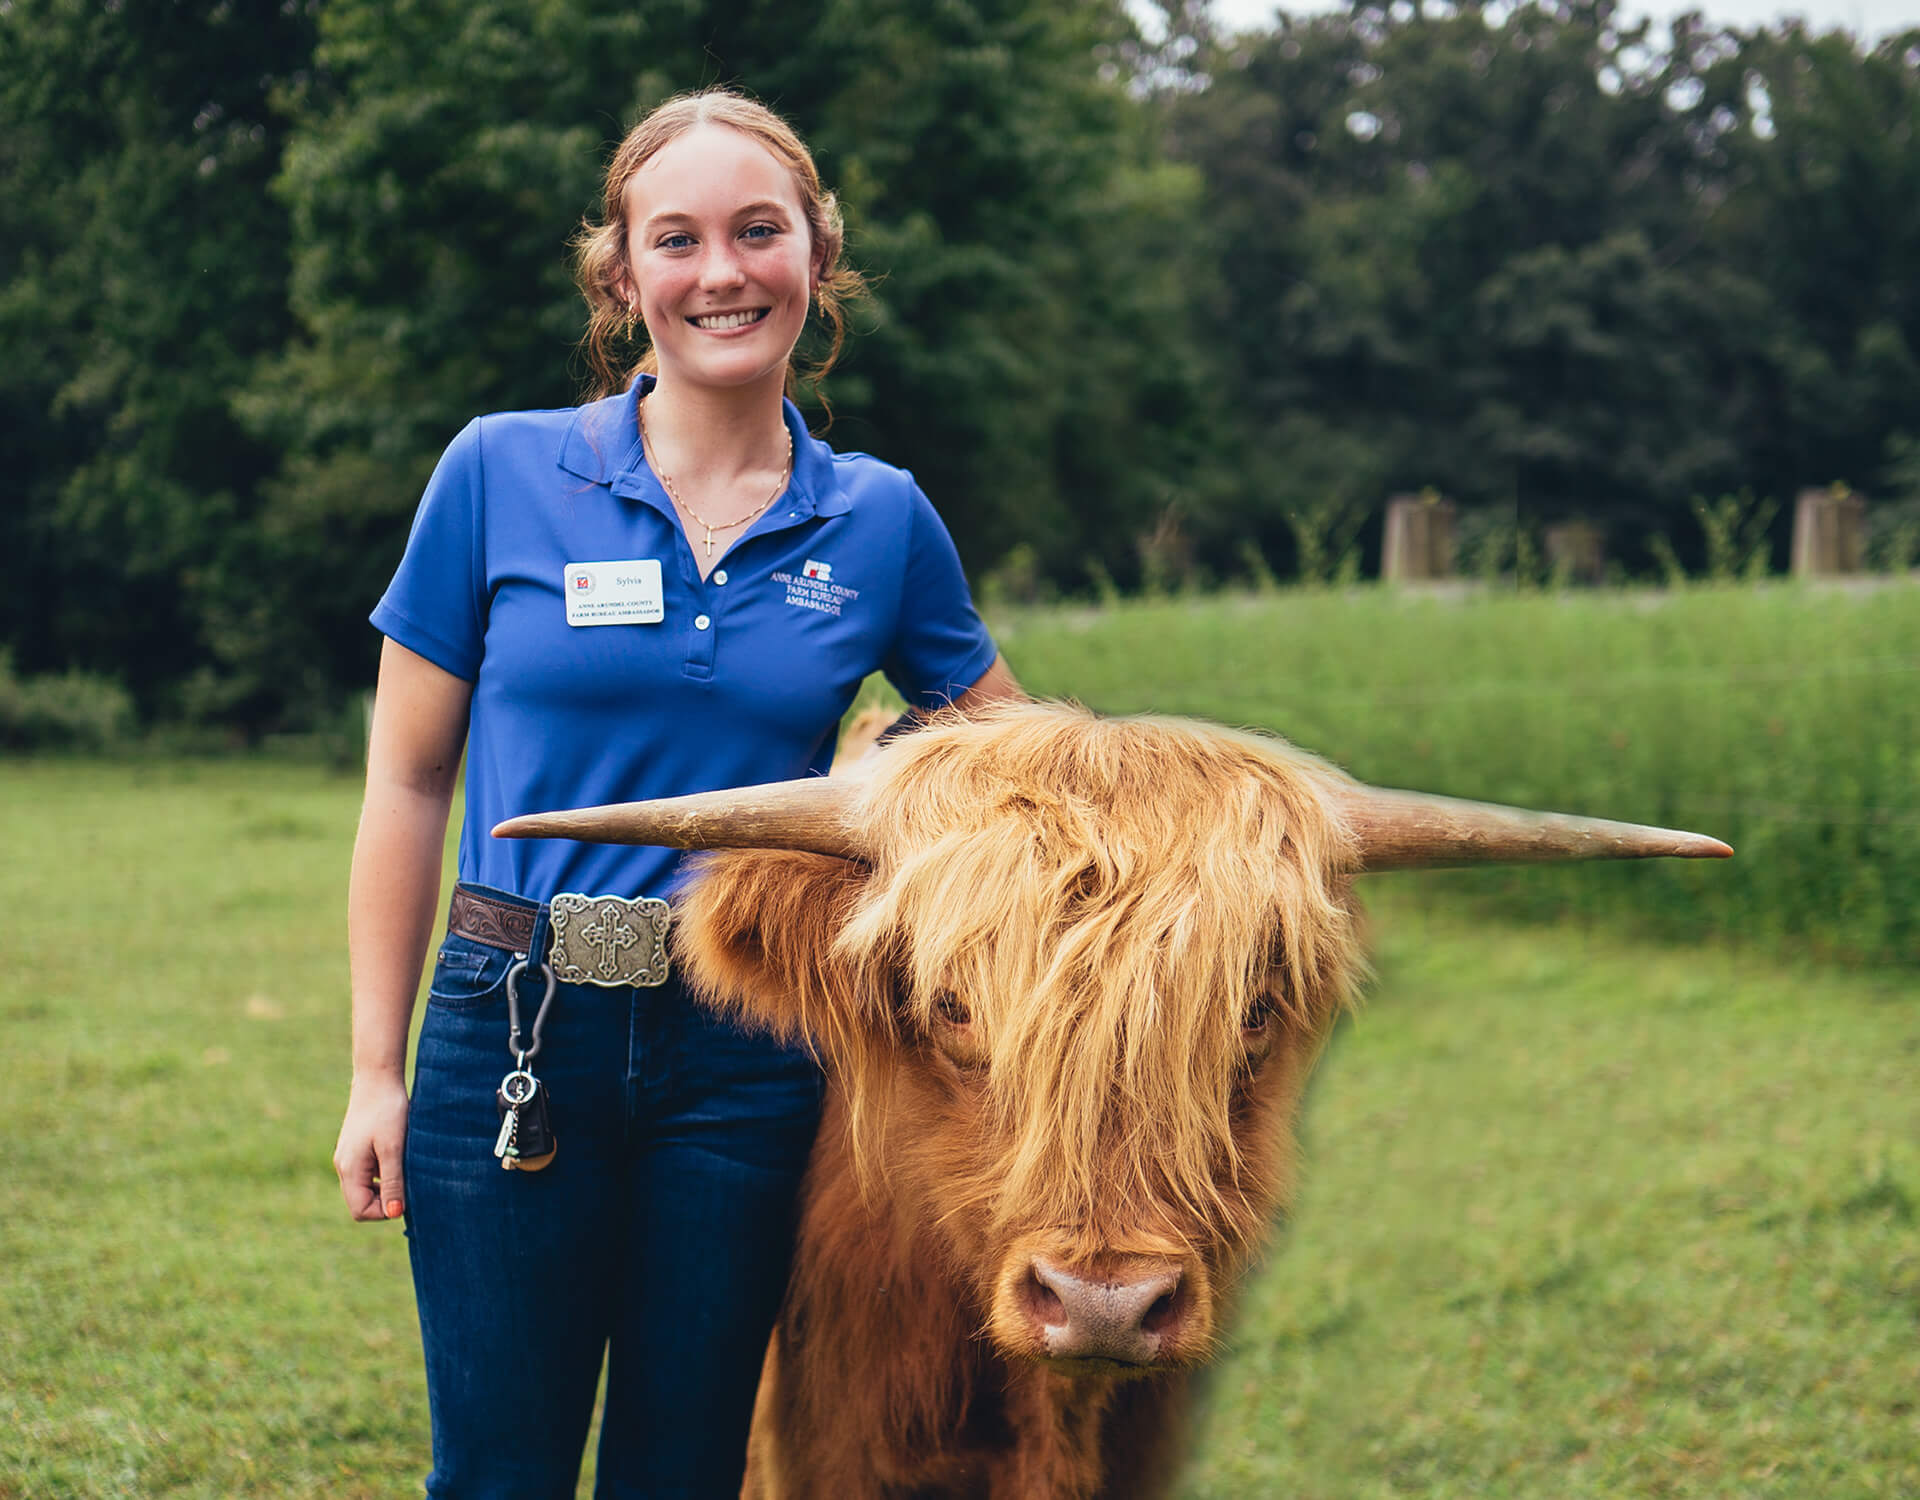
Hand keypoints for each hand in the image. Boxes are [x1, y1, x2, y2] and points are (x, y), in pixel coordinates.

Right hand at [335, 1072, 410, 1221]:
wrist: (378, 1079)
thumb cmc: (388, 1112)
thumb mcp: (394, 1149)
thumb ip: (393, 1182)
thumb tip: (395, 1213)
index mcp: (349, 1170)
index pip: (360, 1211)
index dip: (384, 1210)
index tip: (405, 1193)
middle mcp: (344, 1167)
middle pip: (361, 1202)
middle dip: (385, 1199)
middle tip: (407, 1178)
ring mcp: (348, 1158)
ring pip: (365, 1188)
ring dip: (386, 1185)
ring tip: (403, 1164)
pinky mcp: (356, 1149)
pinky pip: (368, 1174)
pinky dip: (383, 1173)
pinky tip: (398, 1156)